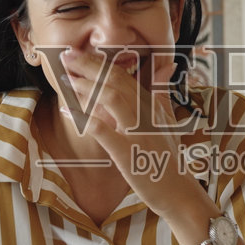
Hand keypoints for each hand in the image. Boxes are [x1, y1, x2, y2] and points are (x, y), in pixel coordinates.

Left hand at [57, 49, 203, 219]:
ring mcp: (137, 132)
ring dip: (87, 85)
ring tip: (67, 78)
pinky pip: (102, 130)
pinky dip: (83, 117)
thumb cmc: (168, 158)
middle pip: (117, 80)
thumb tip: (166, 65)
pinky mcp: (126, 152)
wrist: (177, 191)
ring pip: (111, 98)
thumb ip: (162, 92)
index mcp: (152, 105)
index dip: (101, 62)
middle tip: (67, 55)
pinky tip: (67, 110)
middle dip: (90, 65)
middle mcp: (146, 114)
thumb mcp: (169, 120)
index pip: (125, 76)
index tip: (80, 53)